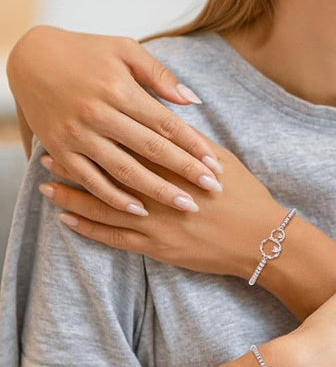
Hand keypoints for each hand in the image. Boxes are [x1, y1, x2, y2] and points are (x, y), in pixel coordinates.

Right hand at [8, 25, 222, 213]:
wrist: (32, 57)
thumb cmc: (87, 51)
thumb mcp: (126, 50)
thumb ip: (160, 75)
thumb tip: (192, 101)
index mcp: (119, 89)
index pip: (165, 123)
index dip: (193, 145)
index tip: (215, 163)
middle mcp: (98, 114)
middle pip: (150, 150)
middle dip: (184, 172)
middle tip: (212, 189)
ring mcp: (77, 135)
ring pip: (123, 170)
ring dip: (156, 191)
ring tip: (185, 206)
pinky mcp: (59, 149)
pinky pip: (89, 180)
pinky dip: (113, 198)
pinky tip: (139, 210)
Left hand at [39, 144, 274, 278]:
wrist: (258, 237)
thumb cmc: (244, 194)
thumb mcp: (222, 158)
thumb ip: (191, 140)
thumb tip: (167, 119)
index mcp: (175, 166)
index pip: (128, 147)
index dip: (99, 138)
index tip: (76, 128)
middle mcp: (159, 192)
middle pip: (108, 175)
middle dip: (75, 166)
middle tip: (46, 157)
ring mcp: (155, 222)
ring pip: (103, 208)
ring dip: (73, 197)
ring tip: (46, 188)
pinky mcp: (155, 247)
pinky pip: (113, 238)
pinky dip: (89, 228)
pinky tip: (69, 220)